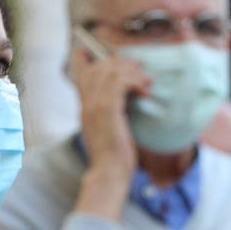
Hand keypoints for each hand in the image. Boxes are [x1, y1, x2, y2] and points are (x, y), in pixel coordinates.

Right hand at [71, 46, 149, 189]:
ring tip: (146, 81)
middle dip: (122, 64)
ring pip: (111, 72)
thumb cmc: (113, 158)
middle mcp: (87, 104)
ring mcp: (95, 106)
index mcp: (85, 108)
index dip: (93, 59)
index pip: (84, 74)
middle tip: (140, 69)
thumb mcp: (109, 131)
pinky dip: (136, 82)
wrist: (109, 173)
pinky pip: (121, 83)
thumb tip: (125, 101)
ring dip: (132, 72)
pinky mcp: (108, 110)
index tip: (113, 57)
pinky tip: (145, 92)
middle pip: (99, 67)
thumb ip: (112, 114)